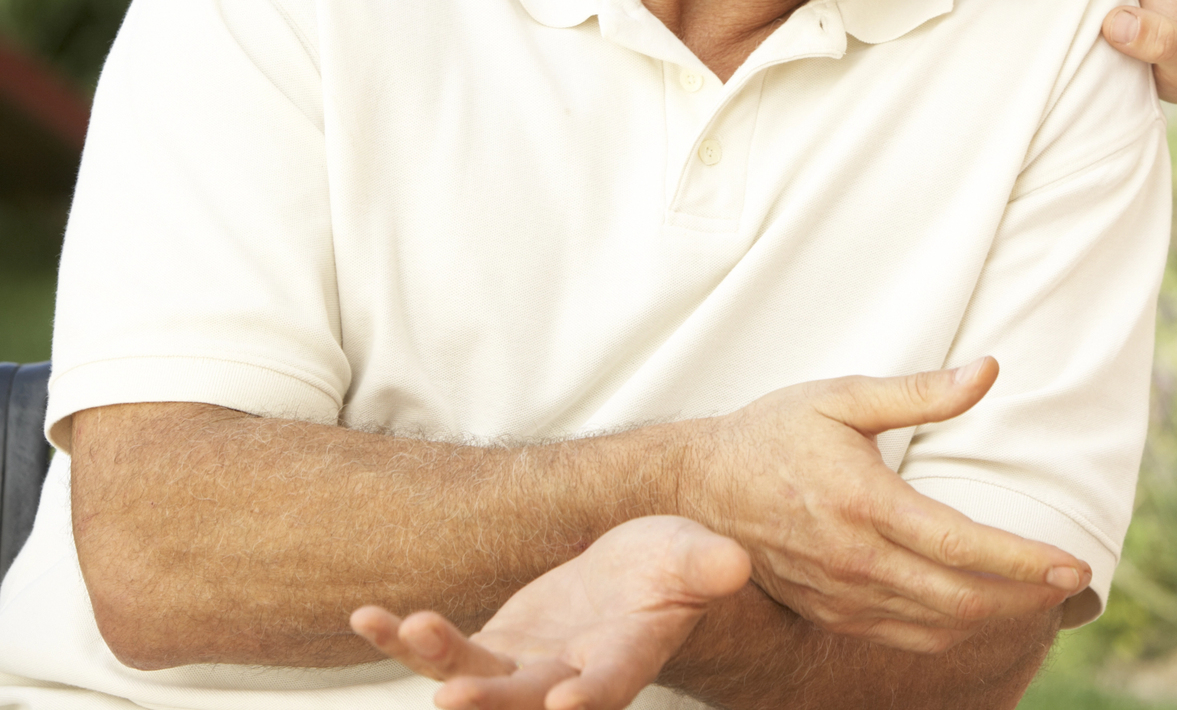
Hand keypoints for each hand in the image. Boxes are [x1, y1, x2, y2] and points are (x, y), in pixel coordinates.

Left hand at [351, 516, 749, 709]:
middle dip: (493, 704)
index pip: (609, 686)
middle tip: (455, 700)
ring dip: (439, 662)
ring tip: (412, 626)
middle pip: (528, 701)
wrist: (638, 571)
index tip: (566, 703)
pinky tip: (368, 616)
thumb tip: (733, 565)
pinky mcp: (490, 652)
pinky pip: (439, 653)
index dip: (589, 698)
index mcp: (627, 659)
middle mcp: (569, 680)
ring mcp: (522, 671)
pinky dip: (403, 639)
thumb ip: (707, 566)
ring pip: (473, 679)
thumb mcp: (696, 555)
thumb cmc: (677, 564)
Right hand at [675, 358, 1089, 653]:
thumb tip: (988, 371)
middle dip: (1025, 598)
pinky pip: (901, 637)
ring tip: (1037, 599)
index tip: (1072, 565)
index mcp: (864, 503)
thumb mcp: (842, 396)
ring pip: (935, 628)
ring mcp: (839, 596)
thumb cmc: (772, 433)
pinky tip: (977, 613)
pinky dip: (949, 632)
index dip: (1025, 561)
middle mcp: (854, 560)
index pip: (963, 547)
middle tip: (1071, 584)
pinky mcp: (827, 613)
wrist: (694, 487)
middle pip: (960, 600)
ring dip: (995, 620)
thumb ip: (920, 391)